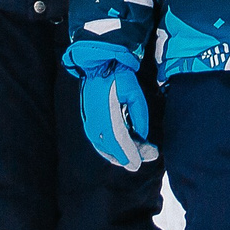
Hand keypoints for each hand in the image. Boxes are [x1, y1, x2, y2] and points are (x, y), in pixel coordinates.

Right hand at [68, 40, 157, 171]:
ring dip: (115, 155)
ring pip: (102, 147)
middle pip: (110, 148)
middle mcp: (95, 121)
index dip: (129, 154)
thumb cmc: (118, 77)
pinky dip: (107, 149)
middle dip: (124, 157)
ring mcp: (89, 122)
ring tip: (129, 159)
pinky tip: (116, 151)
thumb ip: (140, 116)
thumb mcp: (134, 94)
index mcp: (107, 114)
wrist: (98, 65)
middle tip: (137, 163)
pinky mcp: (87, 120)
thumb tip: (142, 135)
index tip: (138, 164)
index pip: (120, 141)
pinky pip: (97, 141)